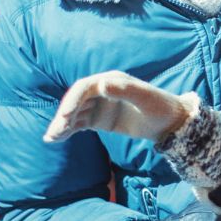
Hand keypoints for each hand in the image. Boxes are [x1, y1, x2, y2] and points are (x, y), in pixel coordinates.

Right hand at [44, 71, 190, 141]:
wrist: (169, 123)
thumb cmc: (161, 108)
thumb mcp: (146, 99)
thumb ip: (125, 90)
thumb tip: (102, 83)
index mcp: (111, 81)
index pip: (85, 88)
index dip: (73, 100)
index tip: (65, 116)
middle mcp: (102, 91)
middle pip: (76, 101)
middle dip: (64, 115)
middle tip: (55, 132)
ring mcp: (99, 105)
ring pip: (74, 113)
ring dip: (62, 124)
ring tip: (51, 138)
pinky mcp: (99, 120)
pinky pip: (79, 124)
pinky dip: (67, 130)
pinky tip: (56, 139)